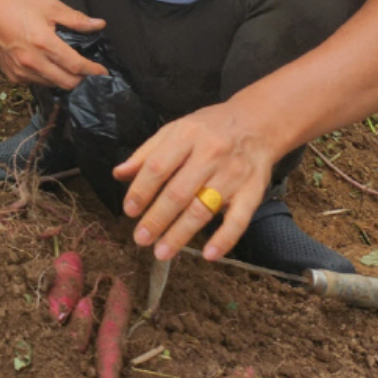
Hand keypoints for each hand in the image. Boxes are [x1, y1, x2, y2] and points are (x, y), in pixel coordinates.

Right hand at [0, 0, 106, 89]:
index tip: (103, 72)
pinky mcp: (14, 77)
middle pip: (67, 83)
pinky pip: (37, 84)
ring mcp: (22, 72)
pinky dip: (47, 78)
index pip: (76, 66)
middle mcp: (33, 62)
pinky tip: (46, 65)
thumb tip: (99, 24)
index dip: (93, 70)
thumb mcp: (50, 7)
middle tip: (87, 70)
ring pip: (53, 85)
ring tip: (67, 66)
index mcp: (45, 43)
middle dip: (82, 79)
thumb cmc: (19, 8)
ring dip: (64, 78)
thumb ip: (76, 19)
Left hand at [112, 102, 278, 261]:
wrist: (258, 122)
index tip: (129, 210)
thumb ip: (146, 153)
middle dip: (157, 219)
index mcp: (186, 135)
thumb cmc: (209, 129)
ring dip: (181, 234)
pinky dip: (224, 239)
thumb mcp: (174, 130)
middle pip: (178, 192)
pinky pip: (239, 219)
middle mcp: (210, 154)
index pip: (158, 167)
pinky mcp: (253, 191)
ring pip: (203, 208)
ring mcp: (233, 174)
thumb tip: (118, 174)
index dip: (141, 190)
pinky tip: (208, 255)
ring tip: (161, 252)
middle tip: (140, 239)